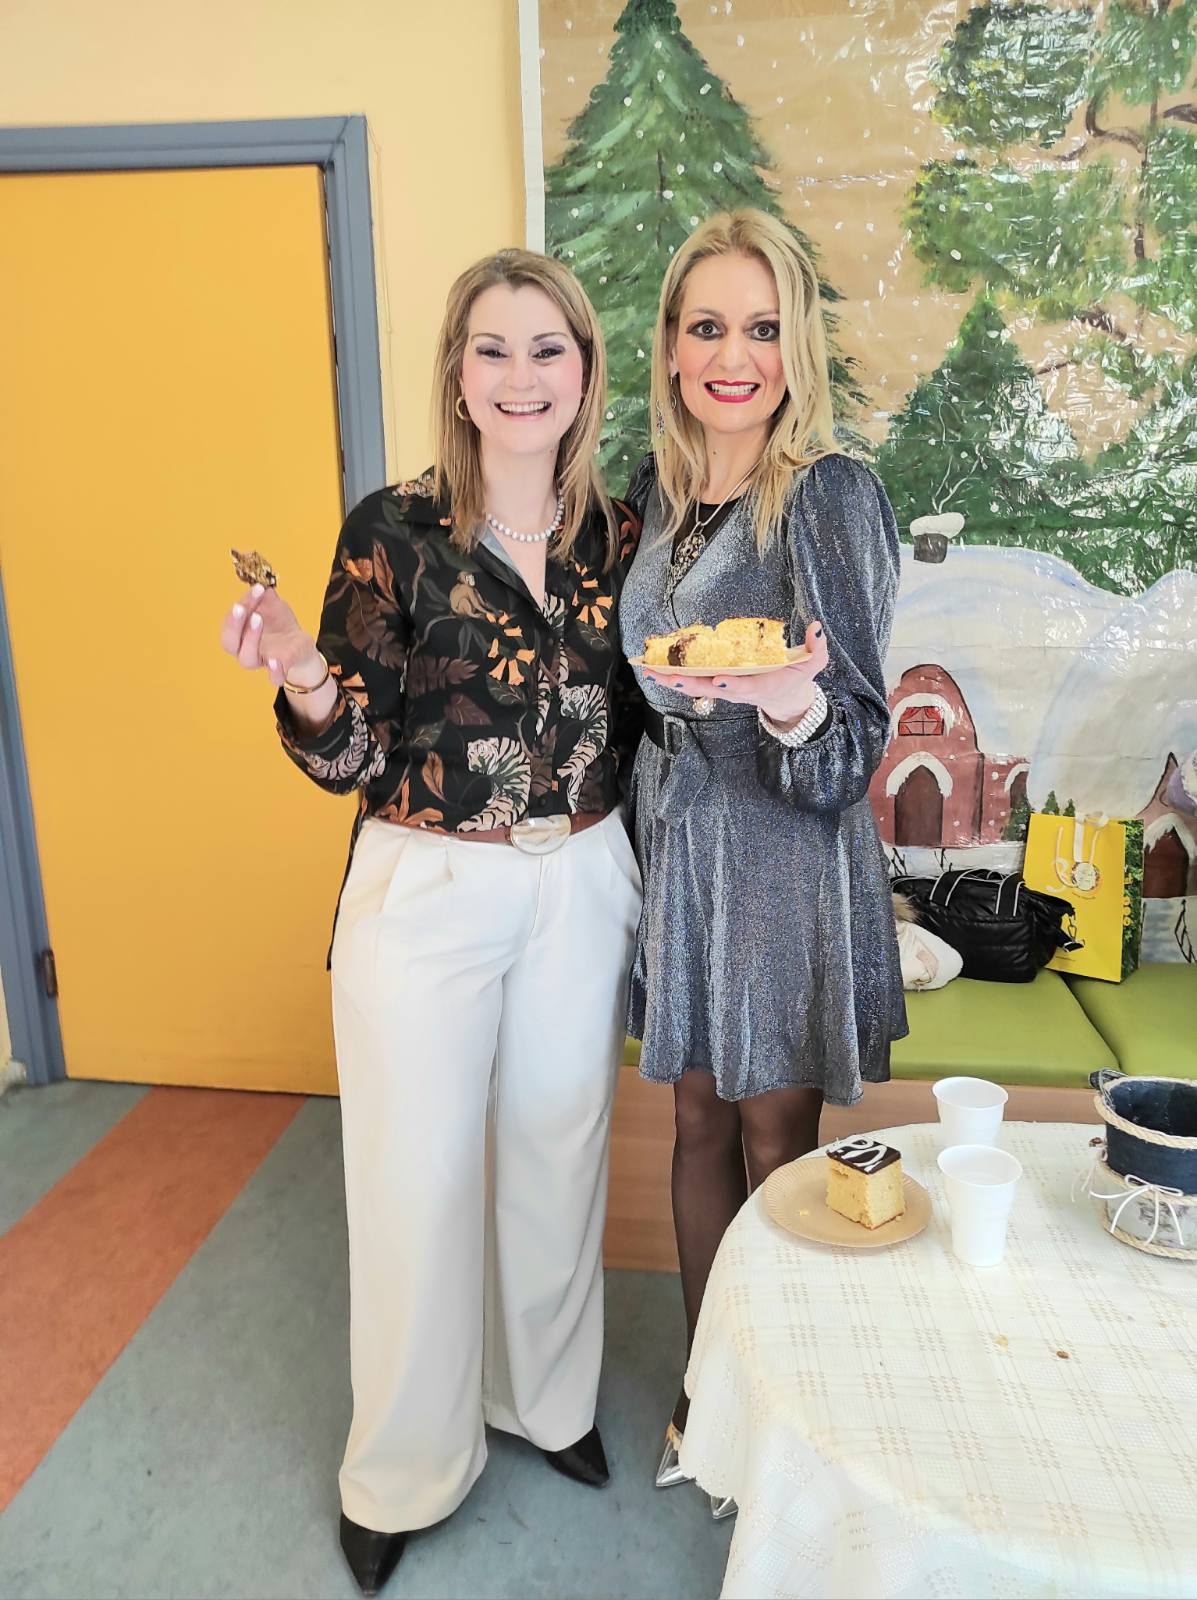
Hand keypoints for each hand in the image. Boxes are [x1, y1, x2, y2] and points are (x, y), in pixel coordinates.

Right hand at [219, 583, 321, 689]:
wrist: (299, 643)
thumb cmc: (279, 623)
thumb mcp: (274, 605)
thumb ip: (266, 595)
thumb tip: (260, 578)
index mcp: (239, 633)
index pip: (230, 622)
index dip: (239, 606)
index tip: (256, 589)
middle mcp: (245, 649)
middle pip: (230, 642)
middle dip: (234, 624)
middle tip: (242, 608)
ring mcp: (262, 661)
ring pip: (247, 658)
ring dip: (250, 638)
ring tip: (258, 619)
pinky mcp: (281, 670)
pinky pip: (274, 678)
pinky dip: (274, 671)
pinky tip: (275, 660)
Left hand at [644, 620, 828, 724]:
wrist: (785, 699)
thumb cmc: (796, 679)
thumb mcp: (812, 665)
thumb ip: (816, 648)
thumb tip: (816, 627)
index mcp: (761, 686)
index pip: (745, 686)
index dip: (733, 684)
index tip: (721, 678)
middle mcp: (737, 690)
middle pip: (710, 689)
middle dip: (689, 684)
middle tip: (669, 678)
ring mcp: (724, 689)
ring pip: (696, 687)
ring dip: (673, 680)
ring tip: (651, 672)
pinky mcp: (716, 684)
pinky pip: (692, 681)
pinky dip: (674, 676)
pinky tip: (655, 669)